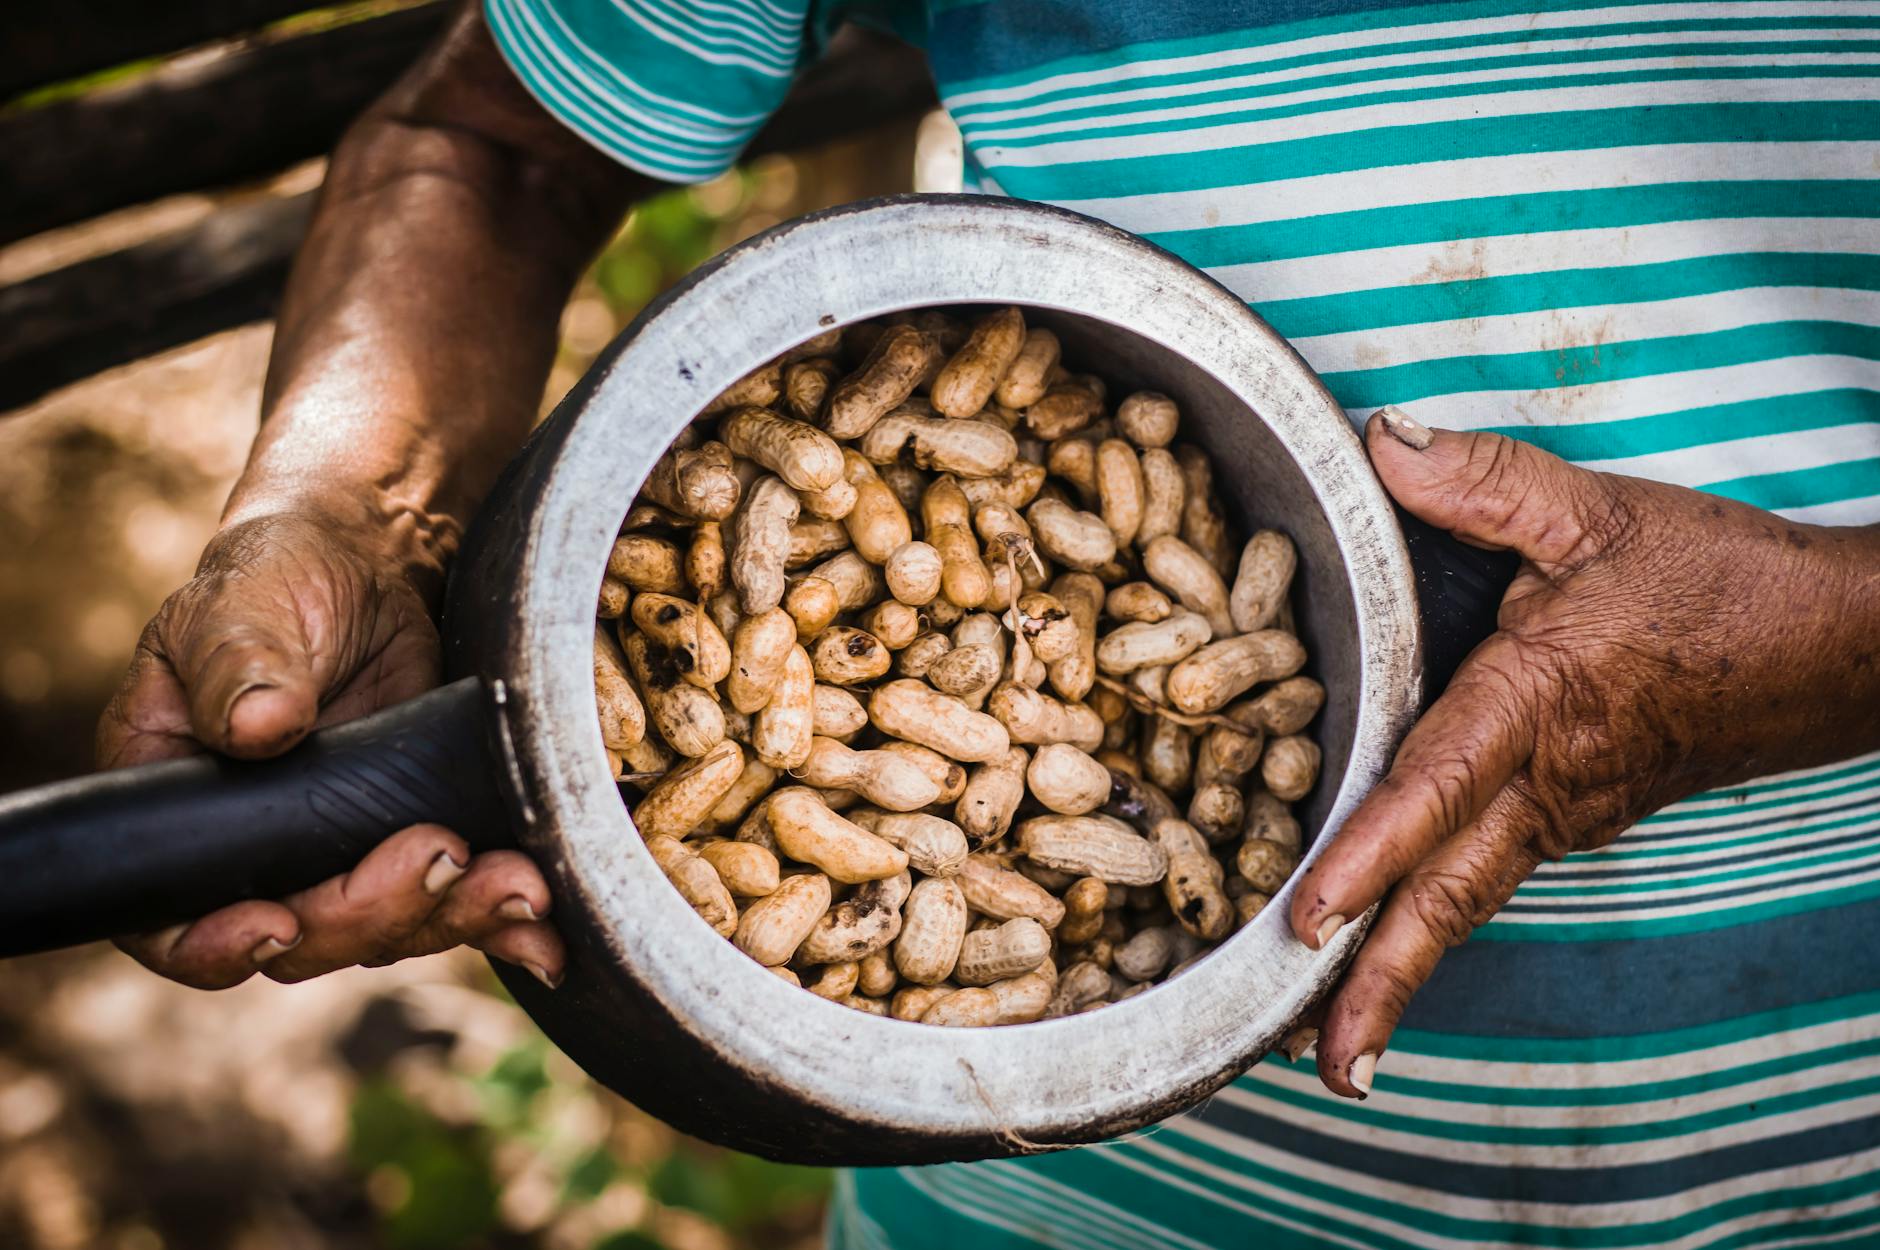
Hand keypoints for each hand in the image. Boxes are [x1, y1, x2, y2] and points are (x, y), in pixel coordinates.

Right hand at [97, 512, 563, 989]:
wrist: (368, 567)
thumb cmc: (276, 582)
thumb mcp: (240, 607)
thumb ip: (239, 665)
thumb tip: (260, 727)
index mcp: (180, 808)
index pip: (172, 919)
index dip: (215, 945)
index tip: (275, 925)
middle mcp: (255, 855)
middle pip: (301, 936)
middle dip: (371, 914)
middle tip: (437, 855)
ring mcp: (341, 857)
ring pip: (387, 930)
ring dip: (453, 915)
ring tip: (516, 883)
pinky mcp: (419, 842)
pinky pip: (455, 904)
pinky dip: (502, 924)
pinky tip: (545, 930)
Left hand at [1288, 410, 1879, 1096]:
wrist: (1836, 647)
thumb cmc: (1718, 580)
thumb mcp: (1597, 511)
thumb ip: (1483, 479)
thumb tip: (1380, 445)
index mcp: (1539, 701)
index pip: (1437, 786)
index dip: (1368, 852)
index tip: (1310, 918)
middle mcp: (1546, 781)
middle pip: (1450, 895)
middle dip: (1382, 981)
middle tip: (1322, 1062)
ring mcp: (1565, 813)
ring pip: (1469, 902)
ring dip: (1401, 973)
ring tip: (1336, 1049)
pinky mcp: (1576, 818)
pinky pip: (1490, 878)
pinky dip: (1434, 925)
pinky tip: (1390, 948)